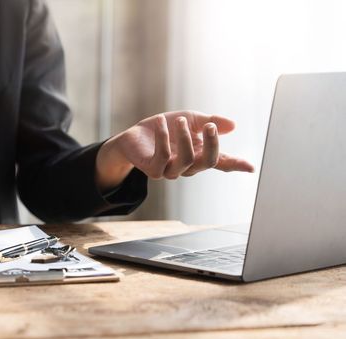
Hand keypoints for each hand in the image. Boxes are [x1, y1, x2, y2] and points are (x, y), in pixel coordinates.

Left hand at [96, 111, 254, 188]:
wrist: (134, 136)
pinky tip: (162, 122)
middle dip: (211, 144)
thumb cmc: (165, 128)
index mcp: (199, 156)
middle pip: (207, 162)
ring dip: (185, 137)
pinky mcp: (153, 170)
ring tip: (181, 120)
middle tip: (209, 125)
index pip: (221, 162)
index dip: (236, 164)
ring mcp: (170, 171)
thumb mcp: (191, 119)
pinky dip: (164, 136)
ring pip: (186, 161)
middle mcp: (187, 167)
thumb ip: (210, 122)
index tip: (251, 167)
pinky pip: (163, 156)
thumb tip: (232, 125)